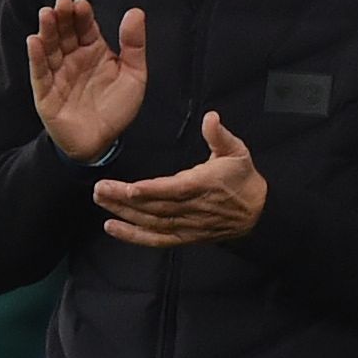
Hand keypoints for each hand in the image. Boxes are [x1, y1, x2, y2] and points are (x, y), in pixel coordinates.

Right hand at [26, 0, 145, 161]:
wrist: (100, 142)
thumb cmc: (116, 109)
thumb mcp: (134, 75)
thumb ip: (134, 45)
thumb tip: (136, 12)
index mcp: (93, 50)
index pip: (85, 26)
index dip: (82, 15)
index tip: (80, 4)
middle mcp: (73, 58)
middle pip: (64, 32)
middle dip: (62, 17)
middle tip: (61, 3)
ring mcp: (57, 74)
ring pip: (50, 48)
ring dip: (47, 31)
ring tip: (46, 15)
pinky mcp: (45, 92)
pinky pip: (39, 73)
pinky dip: (36, 57)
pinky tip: (34, 41)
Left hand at [92, 112, 265, 245]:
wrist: (257, 213)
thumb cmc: (243, 179)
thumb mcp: (238, 152)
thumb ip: (220, 136)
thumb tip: (210, 118)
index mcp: (203, 185)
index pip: (174, 190)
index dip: (151, 191)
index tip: (130, 188)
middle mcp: (191, 208)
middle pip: (154, 207)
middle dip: (124, 199)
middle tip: (100, 189)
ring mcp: (186, 225)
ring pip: (150, 222)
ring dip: (123, 214)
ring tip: (101, 200)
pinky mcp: (183, 236)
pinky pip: (155, 239)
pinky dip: (133, 236)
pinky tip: (112, 227)